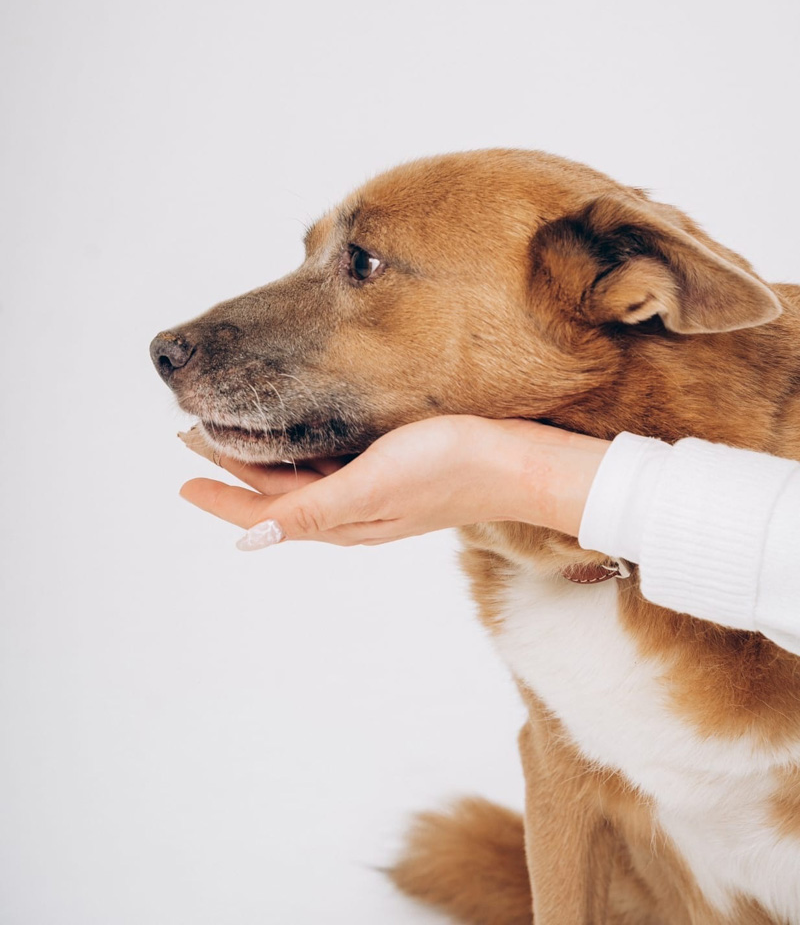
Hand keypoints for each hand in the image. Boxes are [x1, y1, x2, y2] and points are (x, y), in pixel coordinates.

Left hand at [177, 416, 610, 549]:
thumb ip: (311, 509)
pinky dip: (301, 461)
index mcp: (342, 518)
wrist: (518, 462)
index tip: (183, 479)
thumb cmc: (450, 468)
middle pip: (278, 497)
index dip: (222, 496)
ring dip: (264, 465)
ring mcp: (374, 496)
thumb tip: (251, 538)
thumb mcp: (372, 484)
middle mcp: (352, 512)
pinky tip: (303, 442)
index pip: (264, 513)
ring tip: (235, 440)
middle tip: (196, 440)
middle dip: (234, 472)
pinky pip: (330, 473)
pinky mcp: (395, 476)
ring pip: (302, 485)